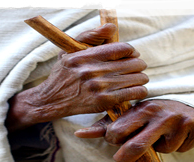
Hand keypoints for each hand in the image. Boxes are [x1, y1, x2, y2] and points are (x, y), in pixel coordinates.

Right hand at [5, 24, 147, 131]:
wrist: (52, 99)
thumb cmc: (63, 73)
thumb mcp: (70, 50)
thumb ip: (90, 36)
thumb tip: (111, 27)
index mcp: (88, 55)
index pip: (123, 48)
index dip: (132, 51)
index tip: (131, 55)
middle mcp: (94, 70)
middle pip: (134, 63)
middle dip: (138, 65)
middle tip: (135, 68)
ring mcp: (100, 87)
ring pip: (138, 78)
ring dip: (140, 78)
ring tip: (136, 79)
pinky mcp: (105, 101)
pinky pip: (135, 93)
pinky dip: (140, 91)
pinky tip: (136, 90)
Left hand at [75, 99, 193, 161]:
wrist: (188, 105)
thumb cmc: (152, 113)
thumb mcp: (132, 114)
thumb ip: (106, 124)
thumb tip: (79, 133)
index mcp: (142, 108)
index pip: (119, 131)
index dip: (114, 139)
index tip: (116, 138)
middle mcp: (161, 113)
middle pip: (137, 145)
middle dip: (127, 154)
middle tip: (123, 155)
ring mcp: (180, 120)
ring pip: (163, 149)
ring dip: (160, 146)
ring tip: (163, 133)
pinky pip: (182, 149)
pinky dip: (179, 145)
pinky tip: (178, 134)